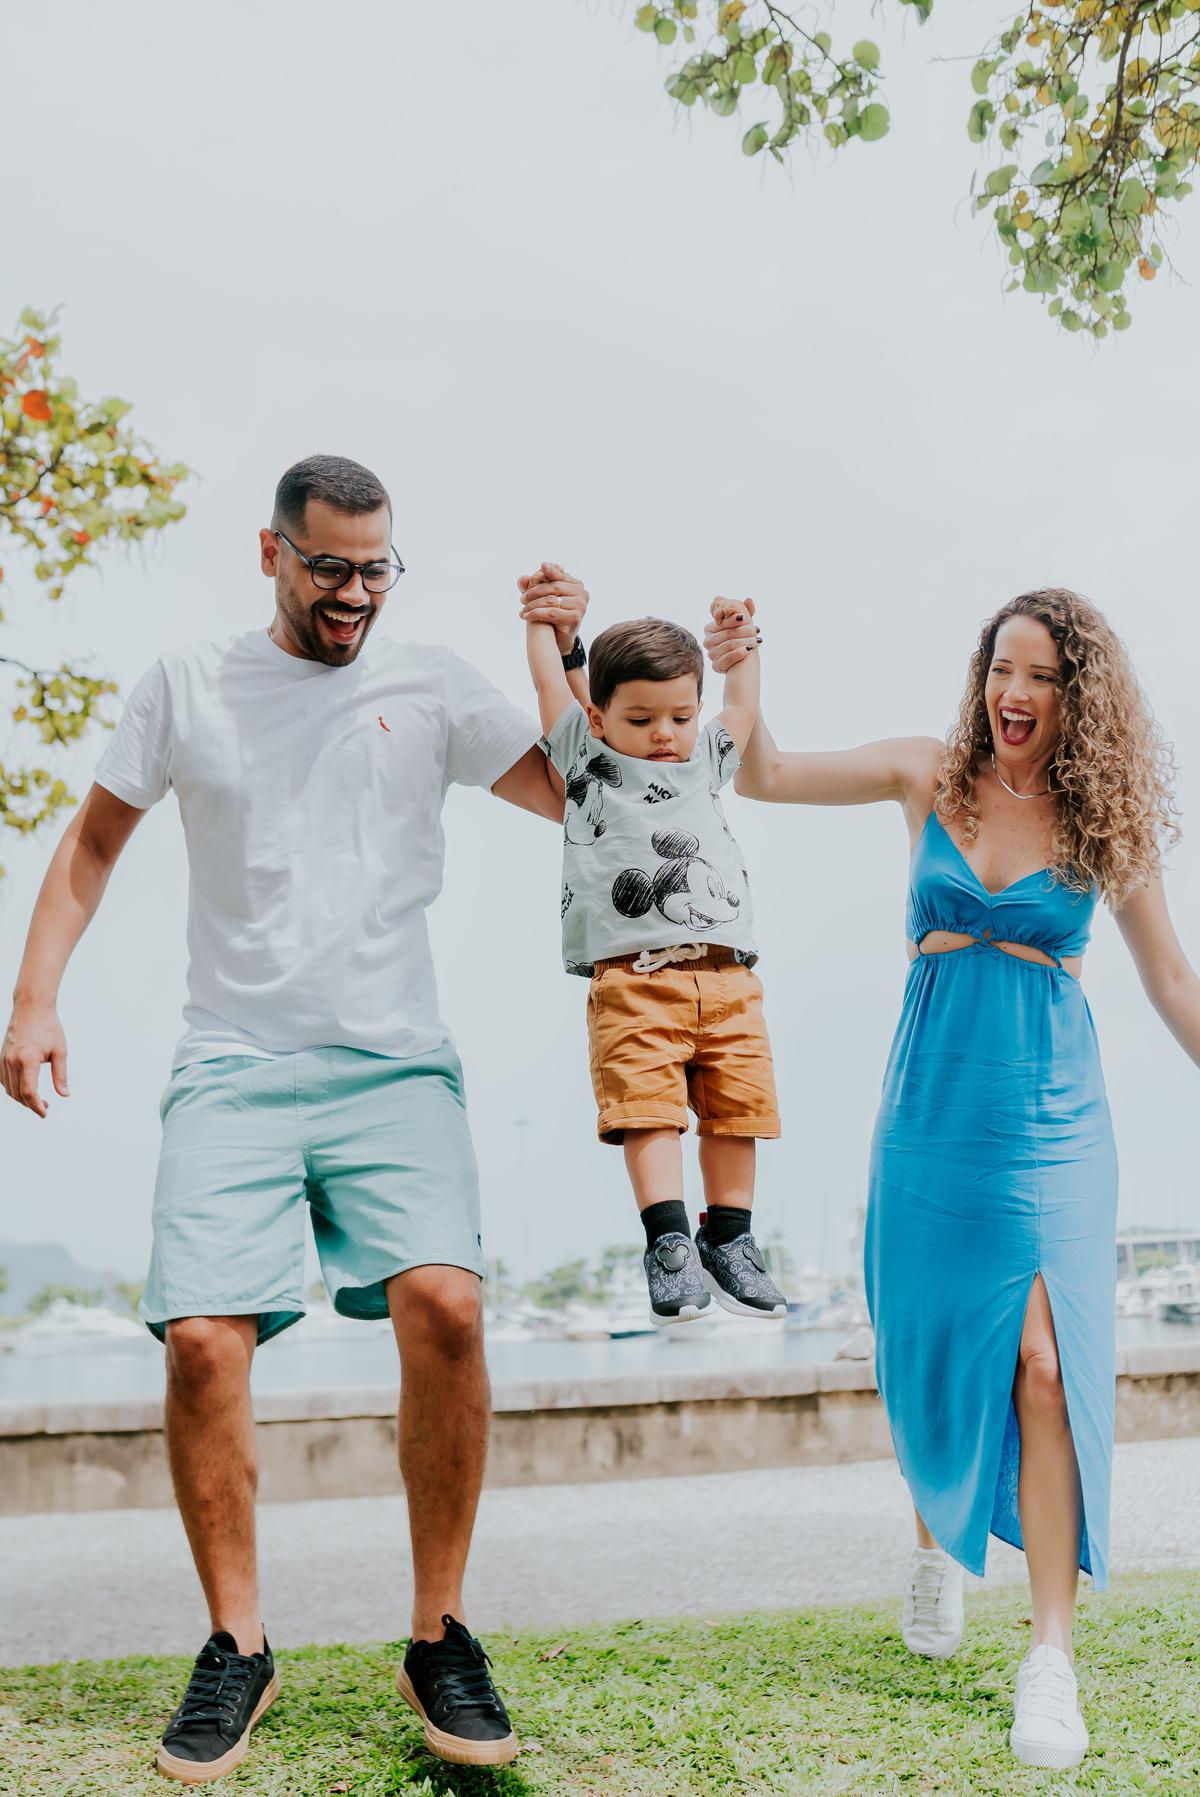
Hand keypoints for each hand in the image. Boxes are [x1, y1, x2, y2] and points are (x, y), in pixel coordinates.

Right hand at [1, 1002, 68, 1117]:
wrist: (32, 1007)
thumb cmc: (48, 1026)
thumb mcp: (60, 1051)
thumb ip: (60, 1075)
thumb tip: (64, 1094)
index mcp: (27, 1060)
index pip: (29, 1092)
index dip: (36, 1106)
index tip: (44, 1113)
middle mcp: (12, 1061)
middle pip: (17, 1093)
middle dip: (30, 1104)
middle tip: (45, 1107)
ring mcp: (4, 1059)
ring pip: (8, 1088)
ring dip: (21, 1098)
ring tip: (37, 1099)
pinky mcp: (2, 1056)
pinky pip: (3, 1079)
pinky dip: (12, 1088)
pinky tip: (24, 1088)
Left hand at [518, 562, 588, 655]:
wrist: (560, 640)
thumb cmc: (551, 616)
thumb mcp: (543, 597)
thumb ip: (533, 585)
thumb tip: (523, 578)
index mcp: (576, 585)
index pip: (557, 575)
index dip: (543, 575)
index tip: (530, 579)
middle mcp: (581, 593)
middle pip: (553, 586)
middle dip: (534, 592)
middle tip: (522, 599)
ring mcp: (580, 606)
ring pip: (551, 600)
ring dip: (533, 605)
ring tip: (523, 610)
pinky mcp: (575, 618)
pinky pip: (551, 613)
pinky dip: (536, 614)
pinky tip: (527, 617)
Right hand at [704, 596, 761, 674]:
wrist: (742, 661)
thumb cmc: (741, 638)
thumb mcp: (742, 624)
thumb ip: (745, 611)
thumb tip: (749, 600)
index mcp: (710, 628)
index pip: (722, 623)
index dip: (733, 619)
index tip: (745, 618)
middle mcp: (707, 641)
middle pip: (727, 634)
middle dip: (744, 631)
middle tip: (757, 630)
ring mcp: (711, 654)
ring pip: (729, 645)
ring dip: (746, 641)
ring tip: (758, 640)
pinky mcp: (715, 665)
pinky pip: (728, 658)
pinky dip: (740, 653)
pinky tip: (750, 649)